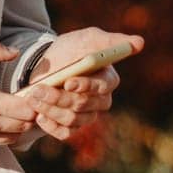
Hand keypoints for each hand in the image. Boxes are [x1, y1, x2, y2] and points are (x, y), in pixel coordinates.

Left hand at [21, 27, 143, 142]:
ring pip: (72, 119)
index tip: (68, 82)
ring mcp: (87, 115)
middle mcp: (101, 101)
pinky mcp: (72, 127)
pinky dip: (50, 125)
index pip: (101, 87)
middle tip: (38, 90)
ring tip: (33, 97)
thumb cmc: (71, 49)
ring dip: (50, 109)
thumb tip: (139, 42)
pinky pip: (65, 133)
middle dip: (58, 97)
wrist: (47, 65)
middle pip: (83, 105)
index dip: (85, 86)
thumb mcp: (87, 39)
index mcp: (108, 79)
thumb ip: (110, 41)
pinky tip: (38, 115)